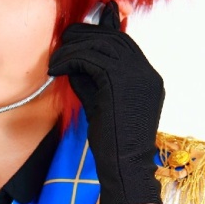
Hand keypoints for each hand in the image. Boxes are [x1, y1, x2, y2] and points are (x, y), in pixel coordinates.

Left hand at [48, 0, 164, 203]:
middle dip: (84, 36)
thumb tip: (73, 58)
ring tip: (55, 60)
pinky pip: (90, 58)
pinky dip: (70, 59)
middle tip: (62, 45)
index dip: (98, 36)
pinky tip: (57, 69)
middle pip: (113, 37)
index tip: (76, 40)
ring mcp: (136, 75)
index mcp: (148, 77)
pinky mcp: (120, 81)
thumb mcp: (102, 104)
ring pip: (101, 43)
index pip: (123, 43)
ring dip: (73, 47)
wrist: (124, 167)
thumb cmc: (112, 143)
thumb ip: (93, 79)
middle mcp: (146, 72)